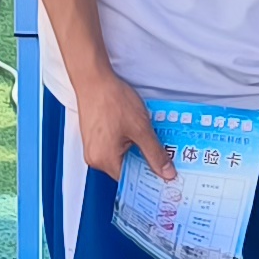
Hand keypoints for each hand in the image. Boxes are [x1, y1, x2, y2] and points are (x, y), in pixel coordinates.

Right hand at [71, 68, 173, 184]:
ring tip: (149, 140)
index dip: (149, 177)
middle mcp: (95, 158)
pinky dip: (127, 143)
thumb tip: (166, 173)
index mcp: (104, 160)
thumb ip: (155, 153)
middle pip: (125, 169)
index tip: (165, 176)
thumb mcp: (141, 129)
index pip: (131, 179)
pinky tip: (136, 133)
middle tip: (162, 157)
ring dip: (136, 151)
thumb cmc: (112, 100)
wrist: (93, 79)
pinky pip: (113, 147)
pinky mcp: (93, 137)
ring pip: (120, 157)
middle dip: (144, 162)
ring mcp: (92, 147)